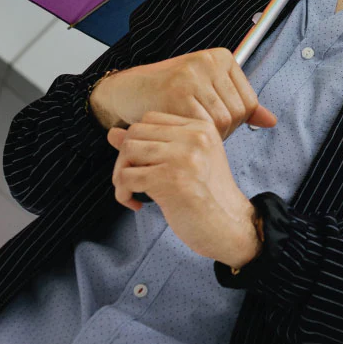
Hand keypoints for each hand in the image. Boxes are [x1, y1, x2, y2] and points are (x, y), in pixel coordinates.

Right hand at [90, 48, 276, 140]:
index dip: (238, 121)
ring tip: (192, 133)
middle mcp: (209, 62)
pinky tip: (180, 133)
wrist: (126, 89)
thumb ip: (239, 103)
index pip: (249, 101)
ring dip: (208, 136)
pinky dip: (192, 136)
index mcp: (222, 57)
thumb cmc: (168, 91)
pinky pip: (200, 125)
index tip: (219, 125)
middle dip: (224, 131)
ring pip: (221, 122)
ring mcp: (193, 74)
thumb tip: (272, 121)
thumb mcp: (208, 90)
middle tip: (202, 133)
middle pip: (237, 113)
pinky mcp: (177, 90)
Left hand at [107, 113, 261, 267]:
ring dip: (120, 175)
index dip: (138, 140)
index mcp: (201, 128)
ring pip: (128, 151)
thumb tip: (113, 132)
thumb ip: (154, 144)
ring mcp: (182, 157)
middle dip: (124, 158)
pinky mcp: (169, 179)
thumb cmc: (208, 197)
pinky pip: (126, 178)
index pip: (151, 118)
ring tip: (132, 192)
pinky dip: (122, 194)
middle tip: (132, 181)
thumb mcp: (186, 162)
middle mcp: (194, 137)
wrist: (229, 225)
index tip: (142, 163)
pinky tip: (136, 204)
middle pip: (135, 132)